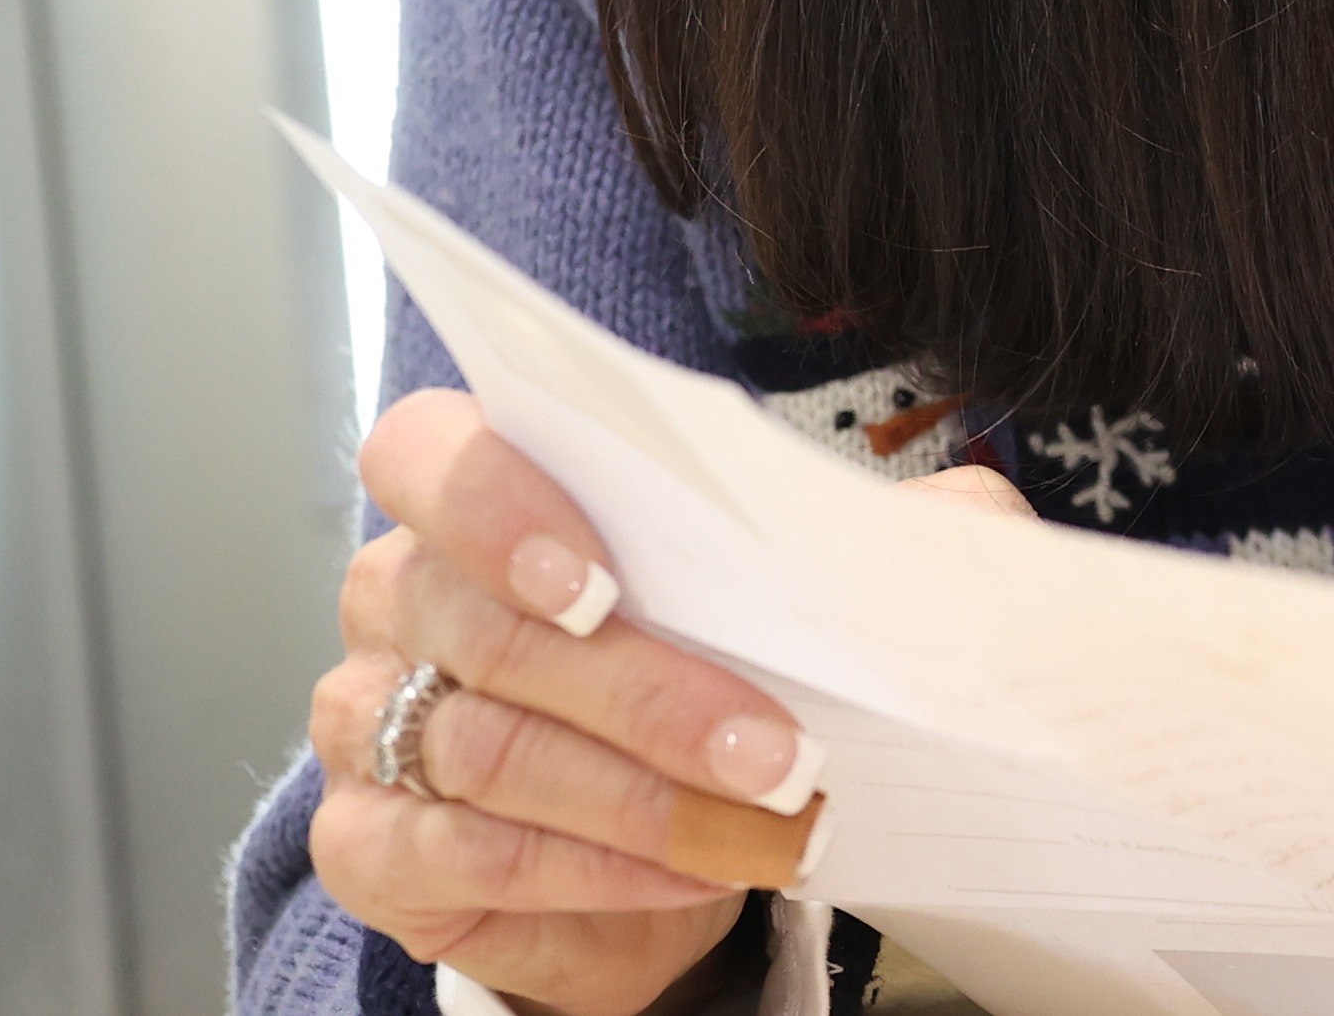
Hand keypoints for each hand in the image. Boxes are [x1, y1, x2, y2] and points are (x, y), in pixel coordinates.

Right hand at [304, 392, 814, 1015]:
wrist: (672, 855)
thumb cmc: (715, 682)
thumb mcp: (800, 598)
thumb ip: (867, 536)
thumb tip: (965, 515)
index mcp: (472, 502)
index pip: (427, 456)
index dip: (497, 507)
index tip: (601, 581)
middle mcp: (398, 600)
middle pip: (487, 630)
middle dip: (647, 693)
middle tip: (776, 751)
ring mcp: (368, 726)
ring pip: (485, 751)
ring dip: (642, 795)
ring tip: (766, 823)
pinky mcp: (373, 847)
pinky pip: (463, 855)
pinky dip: (587, 870)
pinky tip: (686, 877)